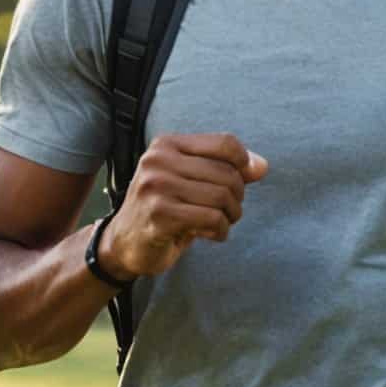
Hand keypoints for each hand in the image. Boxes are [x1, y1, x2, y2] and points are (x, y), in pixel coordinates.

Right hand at [98, 131, 267, 279]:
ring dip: (230, 217)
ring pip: (222, 197)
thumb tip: (262, 166)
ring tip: (218, 223)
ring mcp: (156, 186)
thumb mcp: (192, 181)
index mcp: (167, 144)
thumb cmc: (164, 209)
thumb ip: (226, 169)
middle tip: (227, 212)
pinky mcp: (159, 214)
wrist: (123, 243)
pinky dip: (220, 231)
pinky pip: (212, 219)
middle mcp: (158, 160)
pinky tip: (208, 234)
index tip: (240, 183)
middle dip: (236, 198)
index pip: (225, 143)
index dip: (244, 164)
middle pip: (228, 174)